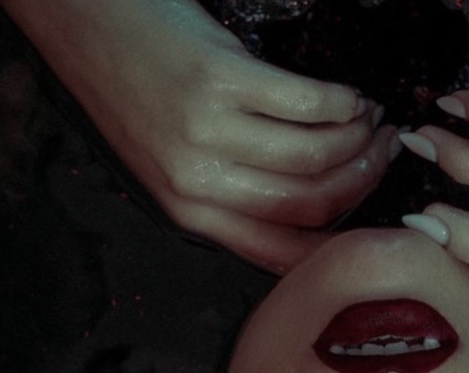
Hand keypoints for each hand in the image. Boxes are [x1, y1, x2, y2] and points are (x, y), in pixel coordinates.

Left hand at [2, 0, 399, 272]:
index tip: (376, 219)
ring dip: (360, 137)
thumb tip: (309, 212)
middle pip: (312, 202)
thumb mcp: (171, 161)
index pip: (283, 253)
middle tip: (387, 151)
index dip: (342, 241)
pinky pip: (307, 103)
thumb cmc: (131, 85)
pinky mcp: (218, 79)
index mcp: (188, 211)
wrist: (82, 21)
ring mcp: (206, 131)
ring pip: (316, 156)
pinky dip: (342, 100)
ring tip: (373, 119)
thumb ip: (228, 193)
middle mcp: (196, 182)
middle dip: (364, 179)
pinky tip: (349, 95)